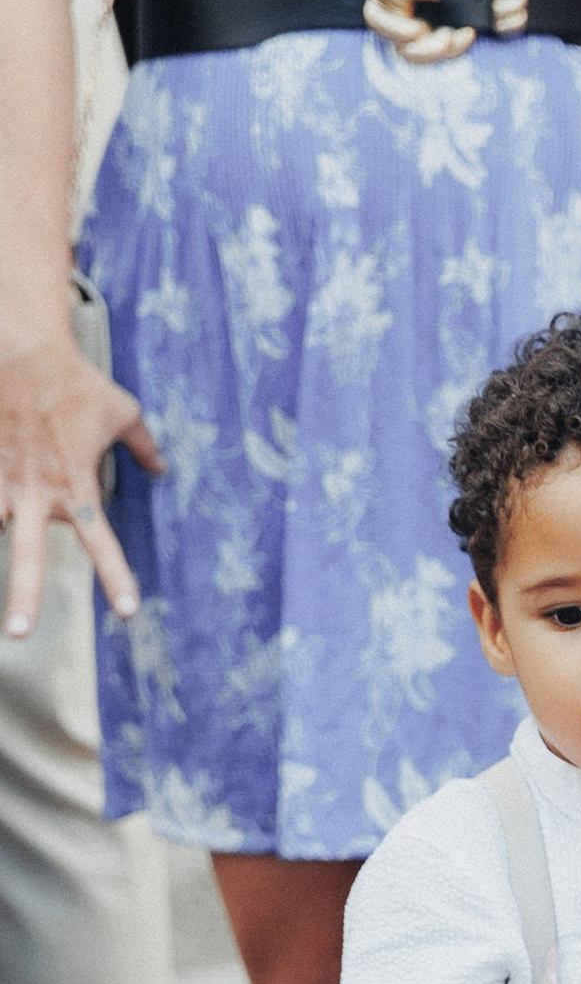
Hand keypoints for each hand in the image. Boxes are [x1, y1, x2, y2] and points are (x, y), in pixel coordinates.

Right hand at [0, 329, 161, 637]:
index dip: (115, 576)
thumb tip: (162, 467)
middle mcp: (37, 491)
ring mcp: (3, 479)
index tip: (126, 611)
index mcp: (77, 484)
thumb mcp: (123, 412)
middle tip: (20, 634)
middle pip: (30, 552)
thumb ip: (143, 446)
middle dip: (24, 593)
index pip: (101, 541)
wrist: (22, 350)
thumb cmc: (76, 382)